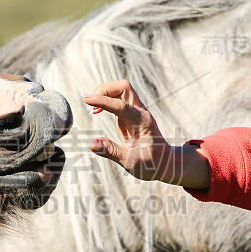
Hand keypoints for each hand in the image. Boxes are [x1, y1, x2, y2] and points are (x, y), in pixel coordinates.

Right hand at [81, 79, 209, 188]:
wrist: (165, 163)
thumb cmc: (151, 164)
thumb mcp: (131, 163)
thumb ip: (111, 152)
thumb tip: (92, 143)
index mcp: (143, 122)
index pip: (121, 105)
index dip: (102, 101)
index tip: (85, 98)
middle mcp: (140, 112)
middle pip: (123, 87)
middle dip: (104, 90)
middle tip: (88, 104)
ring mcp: (135, 111)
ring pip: (120, 89)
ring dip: (103, 93)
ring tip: (91, 110)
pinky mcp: (129, 114)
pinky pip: (116, 99)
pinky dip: (104, 100)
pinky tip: (95, 111)